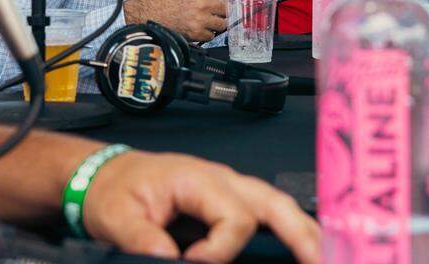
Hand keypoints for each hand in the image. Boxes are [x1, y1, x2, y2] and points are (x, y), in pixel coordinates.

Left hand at [84, 150, 319, 262]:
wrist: (106, 174)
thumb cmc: (116, 188)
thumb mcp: (119, 216)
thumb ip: (145, 241)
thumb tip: (172, 261)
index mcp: (197, 177)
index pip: (233, 216)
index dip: (222, 249)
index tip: (197, 262)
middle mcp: (221, 180)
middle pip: (273, 202)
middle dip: (300, 234)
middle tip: (318, 262)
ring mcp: (229, 189)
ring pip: (278, 205)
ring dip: (303, 231)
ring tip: (322, 258)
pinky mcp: (229, 202)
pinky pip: (267, 212)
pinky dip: (289, 228)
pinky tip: (302, 248)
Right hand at [124, 0, 226, 42]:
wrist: (147, 14)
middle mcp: (202, 5)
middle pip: (225, 8)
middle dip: (223, 9)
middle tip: (218, 10)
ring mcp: (200, 20)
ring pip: (221, 23)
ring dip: (218, 22)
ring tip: (212, 20)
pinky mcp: (196, 34)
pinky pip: (211, 35)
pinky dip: (209, 33)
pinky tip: (202, 28)